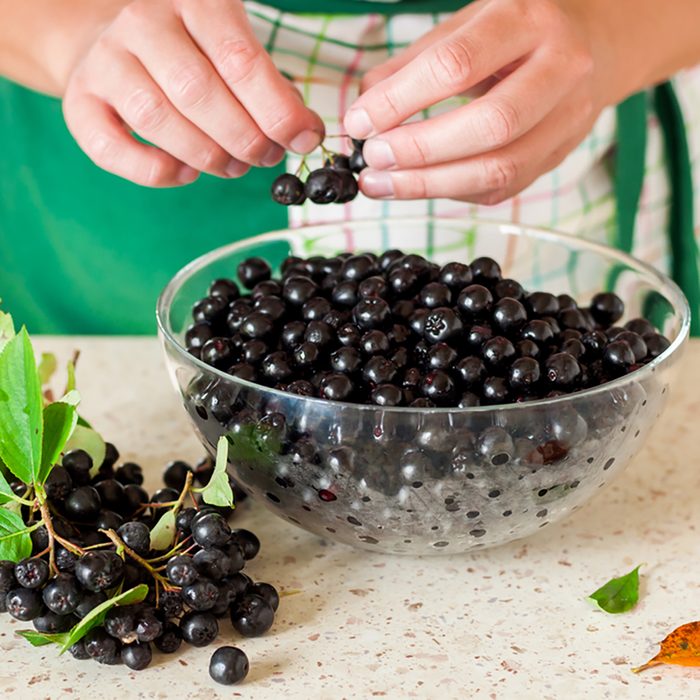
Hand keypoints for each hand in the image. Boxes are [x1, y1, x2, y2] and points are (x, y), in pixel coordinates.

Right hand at [63, 0, 323, 186]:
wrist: (115, 43)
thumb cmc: (193, 54)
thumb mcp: (235, 51)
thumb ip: (271, 88)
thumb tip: (305, 132)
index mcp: (193, 1)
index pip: (241, 60)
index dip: (278, 111)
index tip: (303, 139)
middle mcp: (142, 22)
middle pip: (197, 92)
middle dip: (244, 138)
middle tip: (264, 156)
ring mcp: (105, 60)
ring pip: (157, 118)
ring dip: (206, 156)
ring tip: (233, 166)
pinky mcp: (80, 100)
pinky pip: (113, 149)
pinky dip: (157, 172)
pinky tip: (186, 171)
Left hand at [345, 0, 610, 203]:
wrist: (594, 46)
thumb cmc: (515, 35)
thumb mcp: (464, 27)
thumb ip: (410, 67)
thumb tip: (361, 113)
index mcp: (527, 19)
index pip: (456, 66)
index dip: (400, 101)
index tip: (359, 122)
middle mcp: (560, 68)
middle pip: (489, 124)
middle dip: (420, 149)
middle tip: (374, 158)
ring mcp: (567, 118)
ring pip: (500, 168)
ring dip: (431, 184)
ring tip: (383, 184)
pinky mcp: (557, 157)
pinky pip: (501, 188)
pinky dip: (451, 192)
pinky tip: (420, 185)